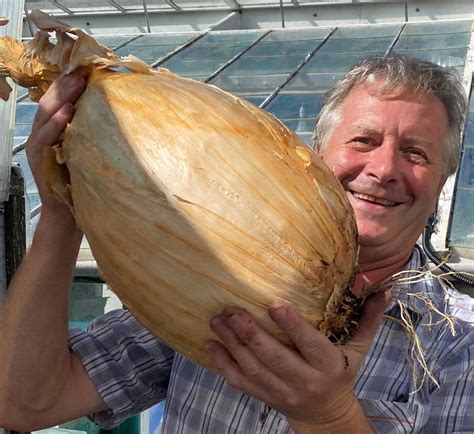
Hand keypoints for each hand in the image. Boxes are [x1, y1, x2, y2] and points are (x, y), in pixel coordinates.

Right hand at [26, 68, 87, 220]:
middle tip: (82, 71)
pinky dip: (56, 123)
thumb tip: (112, 117)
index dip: (69, 85)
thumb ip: (90, 135)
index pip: (58, 101)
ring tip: (76, 83)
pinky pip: (45, 137)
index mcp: (54, 132)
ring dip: (61, 97)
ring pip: (45, 114)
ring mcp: (38, 147)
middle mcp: (43, 136)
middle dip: (65, 85)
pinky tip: (67, 112)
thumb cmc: (81, 184)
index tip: (87, 70)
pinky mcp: (38, 160)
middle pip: (50, 102)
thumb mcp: (87, 154)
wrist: (67, 215)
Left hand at [206, 290, 390, 431]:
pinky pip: (241, 383)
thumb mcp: (359, 349)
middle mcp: (304, 380)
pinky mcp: (265, 397)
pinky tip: (210, 345)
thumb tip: (382, 289)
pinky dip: (223, 365)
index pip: (309, 344)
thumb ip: (368, 320)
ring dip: (232, 344)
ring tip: (217, 320)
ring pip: (253, 369)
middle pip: (274, 358)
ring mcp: (281, 391)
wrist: (327, 416)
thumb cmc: (342, 374)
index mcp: (328, 365)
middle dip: (250, 334)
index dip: (292, 326)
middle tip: (231, 311)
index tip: (274, 304)